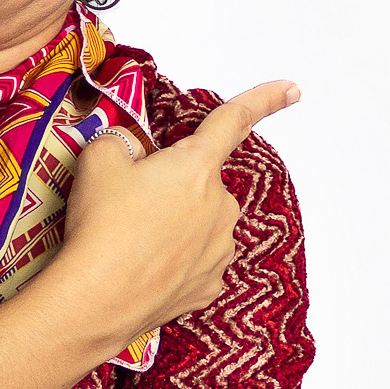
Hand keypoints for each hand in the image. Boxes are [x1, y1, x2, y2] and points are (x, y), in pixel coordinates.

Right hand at [56, 79, 301, 350]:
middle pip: (200, 182)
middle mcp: (221, 206)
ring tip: (131, 241)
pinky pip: (195, 261)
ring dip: (173, 226)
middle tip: (130, 205)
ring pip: (200, 223)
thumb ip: (121, 141)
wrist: (97, 299)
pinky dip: (173, 261)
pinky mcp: (210, 286)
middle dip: (172, 187)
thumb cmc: (102, 227)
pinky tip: (145, 268)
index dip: (264, 99)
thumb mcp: (98, 159)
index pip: (234, 120)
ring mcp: (220, 250)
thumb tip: (129, 150)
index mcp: (197, 166)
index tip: (292, 89)